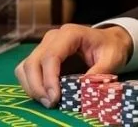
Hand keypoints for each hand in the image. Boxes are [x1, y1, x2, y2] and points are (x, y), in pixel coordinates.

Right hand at [15, 24, 132, 107]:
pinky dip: (32, 85)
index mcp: (71, 34)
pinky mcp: (41, 55)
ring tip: (49, 101)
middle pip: (33, 62)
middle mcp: (53, 37)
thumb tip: (83, 89)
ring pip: (25, 67)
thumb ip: (99, 73)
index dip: (49, 79)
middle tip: (51, 103)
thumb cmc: (110, 47)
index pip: (51, 56)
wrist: (110, 41)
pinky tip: (46, 94)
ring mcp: (45, 45)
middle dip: (38, 87)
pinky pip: (27, 71)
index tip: (55, 98)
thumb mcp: (112, 59)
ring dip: (32, 87)